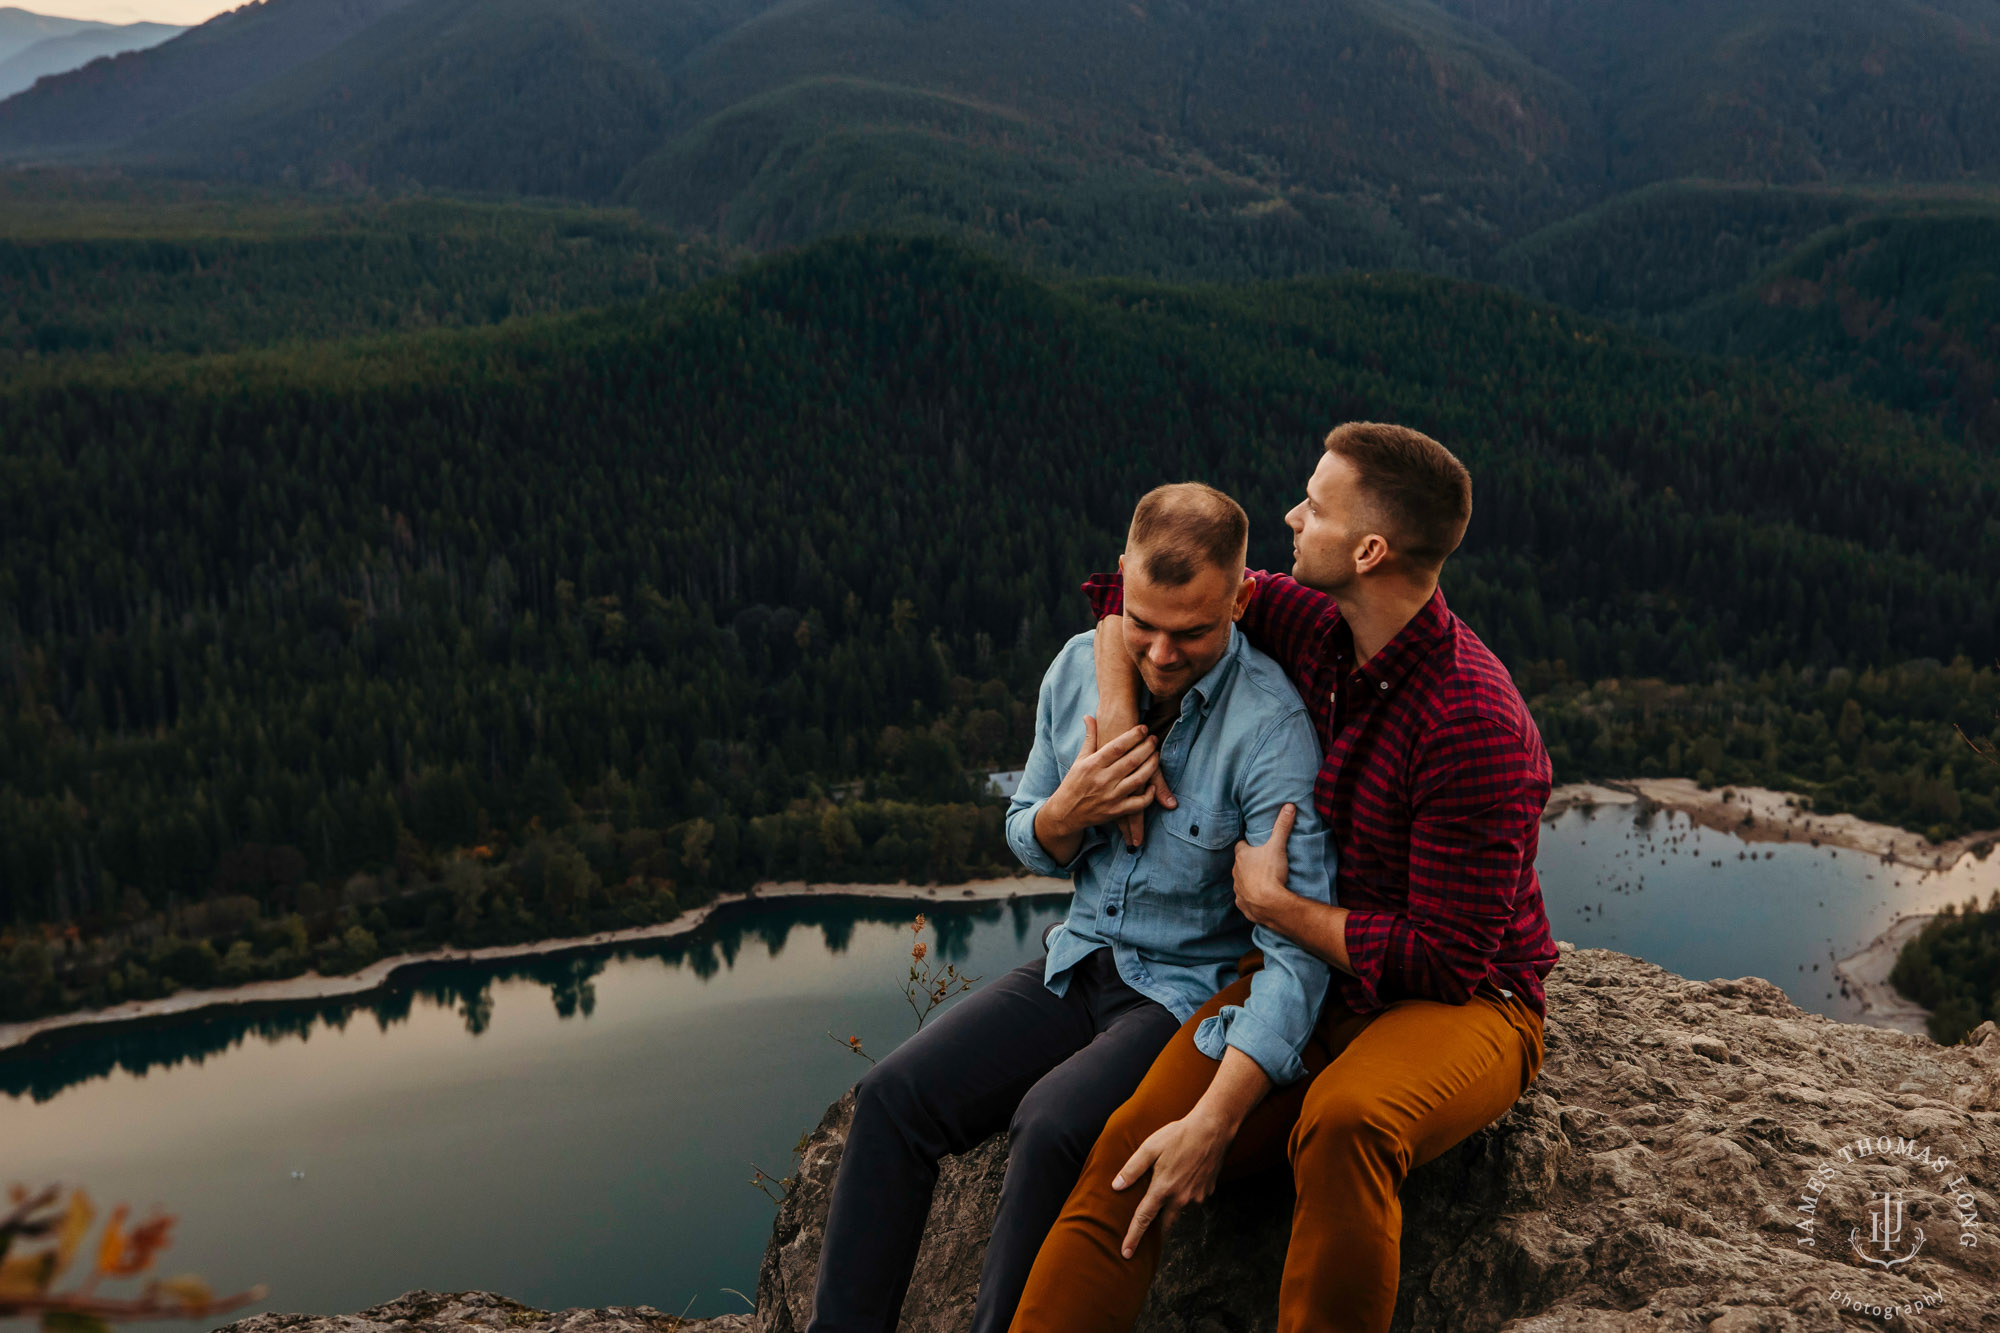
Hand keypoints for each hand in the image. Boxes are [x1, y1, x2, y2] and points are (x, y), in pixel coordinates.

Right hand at [1045, 716, 1161, 841]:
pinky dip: (1148, 795)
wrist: (1065, 813)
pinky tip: (1152, 784)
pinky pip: (1138, 804)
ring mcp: (1110, 797)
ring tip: (1156, 755)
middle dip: (1147, 747)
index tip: (1143, 728)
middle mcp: (1102, 780)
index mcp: (1092, 765)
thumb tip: (1088, 716)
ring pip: (1138, 779)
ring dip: (1151, 766)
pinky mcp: (1116, 812)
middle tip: (1154, 739)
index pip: (1117, 747)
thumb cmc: (1073, 783)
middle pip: (1131, 760)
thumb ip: (1089, 738)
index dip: (1133, 736)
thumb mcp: (1080, 760)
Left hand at [1092, 616, 1175, 846]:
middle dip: (1128, 826)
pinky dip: (1158, 791)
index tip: (1118, 834)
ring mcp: (1129, 767)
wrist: (1116, 708)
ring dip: (1140, 818)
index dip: (1115, 818)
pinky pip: (1150, 777)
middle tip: (1134, 845)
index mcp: (1103, 771)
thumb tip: (1099, 764)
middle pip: (1122, 804)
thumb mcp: (1101, 745)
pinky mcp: (1142, 758)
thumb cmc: (1111, 726)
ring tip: (1142, 838)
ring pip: (1136, 798)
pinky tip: (1164, 807)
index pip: (1109, 800)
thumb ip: (1100, 750)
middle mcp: (1114, 774)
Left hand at [1112, 1110, 1232, 1257]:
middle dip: (1156, 1232)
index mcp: (1163, 1189)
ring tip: (1168, 1188)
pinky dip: (1185, 1195)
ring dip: (1171, 1207)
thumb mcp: (1150, 1147)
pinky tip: (1184, 1178)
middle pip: (1164, 1224)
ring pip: (1179, 1210)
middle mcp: (1181, 1198)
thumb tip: (1116, 1186)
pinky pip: (1192, 1200)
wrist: (1213, 1129)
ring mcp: (1197, 1197)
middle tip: (1146, 1237)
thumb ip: (1132, 1169)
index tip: (1126, 1254)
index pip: (1144, 1219)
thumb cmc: (1178, 1135)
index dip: (1134, 1237)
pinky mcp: (1207, 1192)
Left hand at [1232, 803, 1296, 929]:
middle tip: (1262, 863)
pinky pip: (1244, 899)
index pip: (1241, 846)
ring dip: (1248, 881)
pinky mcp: (1242, 905)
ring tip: (1262, 881)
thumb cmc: (1271, 873)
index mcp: (1242, 856)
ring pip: (1241, 882)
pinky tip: (1259, 898)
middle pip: (1240, 864)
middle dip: (1248, 863)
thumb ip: (1282, 826)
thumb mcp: (1278, 846)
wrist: (1269, 904)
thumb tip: (1288, 806)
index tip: (1256, 845)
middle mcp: (1235, 872)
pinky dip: (1249, 898)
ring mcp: (1238, 889)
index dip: (1248, 845)